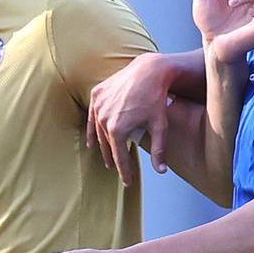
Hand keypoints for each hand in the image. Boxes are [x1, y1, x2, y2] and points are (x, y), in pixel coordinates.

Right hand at [87, 54, 174, 185]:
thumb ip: (159, 150)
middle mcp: (103, 119)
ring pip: (98, 133)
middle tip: (118, 170)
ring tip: (107, 157)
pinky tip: (92, 141)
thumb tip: (161, 172)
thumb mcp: (160, 126)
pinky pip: (92, 117)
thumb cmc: (156, 98)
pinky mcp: (96, 95)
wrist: (149, 70)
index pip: (119, 157)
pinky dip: (93, 129)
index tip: (127, 182)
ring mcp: (98, 106)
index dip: (124, 172)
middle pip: (108, 146)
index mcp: (117, 130)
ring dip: (102, 146)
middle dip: (114, 159)